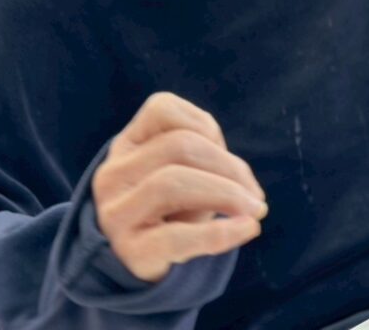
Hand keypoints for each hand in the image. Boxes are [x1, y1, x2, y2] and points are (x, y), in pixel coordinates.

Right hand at [91, 92, 267, 282]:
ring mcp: (115, 214)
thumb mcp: (184, 170)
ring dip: (227, 193)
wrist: (141, 260)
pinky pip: (175, 237)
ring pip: (172, 182)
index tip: (225, 151)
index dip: (205, 125)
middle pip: (179, 146)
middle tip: (255, 194)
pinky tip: (247, 228)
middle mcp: (113, 174)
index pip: (162, 108)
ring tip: (254, 210)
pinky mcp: (129, 252)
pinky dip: (219, 233)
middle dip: (229, 166)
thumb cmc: (173, 206)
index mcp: (127, 144)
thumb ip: (209, 157)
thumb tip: (248, 187)